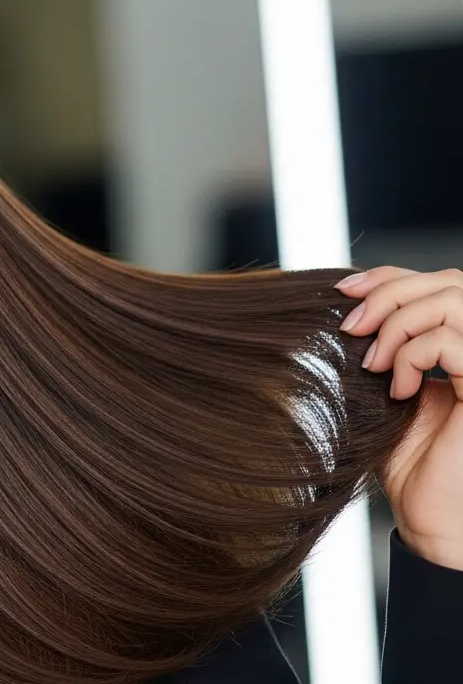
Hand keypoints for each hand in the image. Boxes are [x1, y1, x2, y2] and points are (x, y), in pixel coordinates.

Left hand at [335, 265, 462, 569]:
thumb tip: (349, 303)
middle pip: (448, 281)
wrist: (433, 519)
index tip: (343, 291)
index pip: (437, 283)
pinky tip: (397, 388)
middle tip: (351, 328)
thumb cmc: (411, 463)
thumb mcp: (388, 390)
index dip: (389, 276)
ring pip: (452, 300)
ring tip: (374, 364)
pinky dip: (412, 354)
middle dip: (389, 292)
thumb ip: (383, 347)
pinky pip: (452, 339)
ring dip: (398, 323)